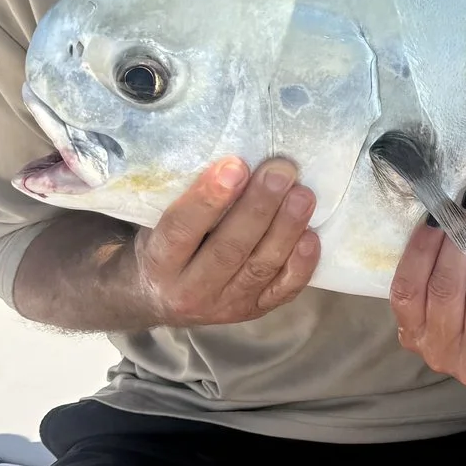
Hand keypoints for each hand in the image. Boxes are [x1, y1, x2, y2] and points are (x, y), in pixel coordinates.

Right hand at [129, 157, 319, 325]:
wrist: (155, 297)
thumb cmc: (161, 243)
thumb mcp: (154, 221)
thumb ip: (182, 198)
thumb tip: (229, 154)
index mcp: (158, 263)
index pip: (182, 229)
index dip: (208, 198)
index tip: (235, 166)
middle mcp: (189, 291)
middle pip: (228, 249)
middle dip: (259, 207)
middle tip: (281, 171)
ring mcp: (224, 306)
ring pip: (259, 268)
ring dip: (285, 229)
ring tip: (303, 194)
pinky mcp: (253, 311)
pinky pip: (282, 291)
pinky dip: (300, 265)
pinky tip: (311, 236)